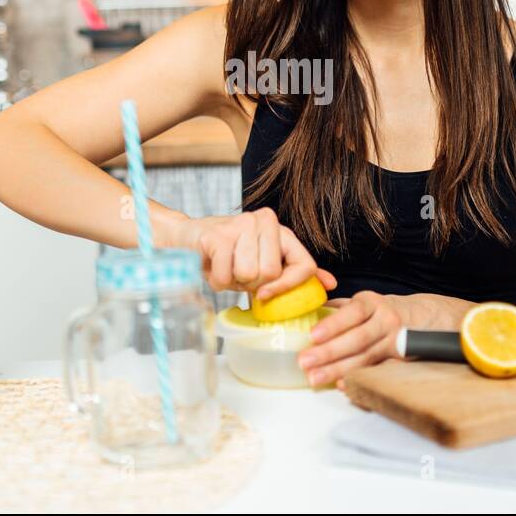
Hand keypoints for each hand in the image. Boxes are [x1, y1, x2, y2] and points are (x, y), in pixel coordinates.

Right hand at [165, 208, 336, 299]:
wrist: (185, 239)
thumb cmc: (228, 255)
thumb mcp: (264, 262)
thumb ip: (295, 271)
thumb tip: (330, 284)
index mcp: (280, 229)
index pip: (304, 266)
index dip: (289, 287)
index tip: (267, 295)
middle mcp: (264, 220)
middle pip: (272, 274)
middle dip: (251, 283)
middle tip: (238, 272)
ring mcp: (240, 224)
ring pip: (249, 275)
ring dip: (232, 282)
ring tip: (225, 267)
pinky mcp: (217, 235)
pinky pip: (227, 276)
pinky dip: (217, 281)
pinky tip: (212, 266)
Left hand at [296, 290, 409, 388]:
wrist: (422, 318)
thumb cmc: (382, 311)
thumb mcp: (364, 302)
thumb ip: (338, 308)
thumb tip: (307, 311)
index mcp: (372, 303)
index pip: (353, 312)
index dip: (333, 324)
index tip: (313, 336)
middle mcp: (386, 321)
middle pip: (357, 339)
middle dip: (329, 352)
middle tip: (304, 362)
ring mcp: (395, 342)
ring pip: (365, 357)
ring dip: (338, 369)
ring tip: (315, 377)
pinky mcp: (400, 359)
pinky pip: (377, 370)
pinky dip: (358, 377)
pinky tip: (341, 384)